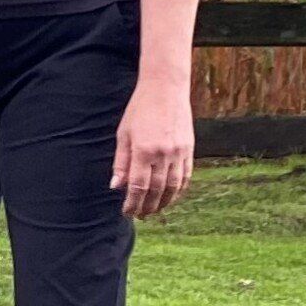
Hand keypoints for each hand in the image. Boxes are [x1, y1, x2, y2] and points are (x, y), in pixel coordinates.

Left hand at [112, 80, 193, 218]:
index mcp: (143, 150)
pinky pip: (186, 176)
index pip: (138, 186)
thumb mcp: (123, 134)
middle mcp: (163, 154)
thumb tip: (116, 187)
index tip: (127, 212)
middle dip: (147, 206)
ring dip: (164, 202)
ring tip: (154, 210)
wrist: (165, 89)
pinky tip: (171, 197)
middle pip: (156, 190)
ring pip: (173, 186)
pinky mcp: (189, 149)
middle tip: (140, 215)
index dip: (132, 203)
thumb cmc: (139, 110)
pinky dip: (179, 190)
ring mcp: (179, 152)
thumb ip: (121, 162)